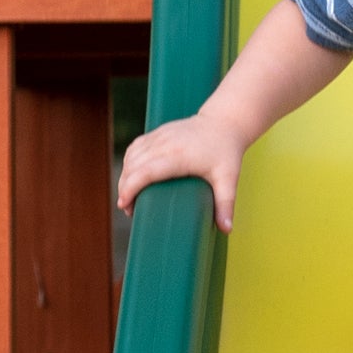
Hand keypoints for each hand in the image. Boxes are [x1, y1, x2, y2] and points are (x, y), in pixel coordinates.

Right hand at [117, 114, 243, 231]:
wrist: (225, 122)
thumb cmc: (226, 152)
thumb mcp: (228, 179)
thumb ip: (225, 204)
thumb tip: (227, 230)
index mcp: (180, 155)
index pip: (147, 171)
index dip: (131, 188)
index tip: (124, 205)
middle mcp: (166, 143)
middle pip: (134, 165)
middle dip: (125, 187)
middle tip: (128, 209)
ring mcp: (160, 135)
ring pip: (131, 155)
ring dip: (125, 176)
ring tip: (128, 197)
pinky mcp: (158, 132)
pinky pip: (135, 147)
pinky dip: (129, 163)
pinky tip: (130, 176)